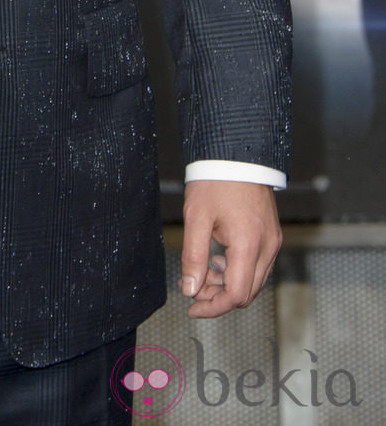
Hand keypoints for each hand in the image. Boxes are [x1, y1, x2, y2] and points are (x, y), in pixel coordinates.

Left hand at [179, 180, 280, 317]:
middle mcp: (268, 246)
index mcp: (249, 244)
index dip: (213, 307)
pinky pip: (258, 265)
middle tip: (193, 286)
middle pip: (247, 292)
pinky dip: (238, 270)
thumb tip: (190, 289)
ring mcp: (273, 241)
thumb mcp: (196, 218)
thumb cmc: (215, 180)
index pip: (236, 295)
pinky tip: (219, 258)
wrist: (235, 153)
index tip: (192, 308)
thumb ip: (193, 257)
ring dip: (228, 284)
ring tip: (203, 269)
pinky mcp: (272, 234)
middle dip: (218, 296)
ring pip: (253, 281)